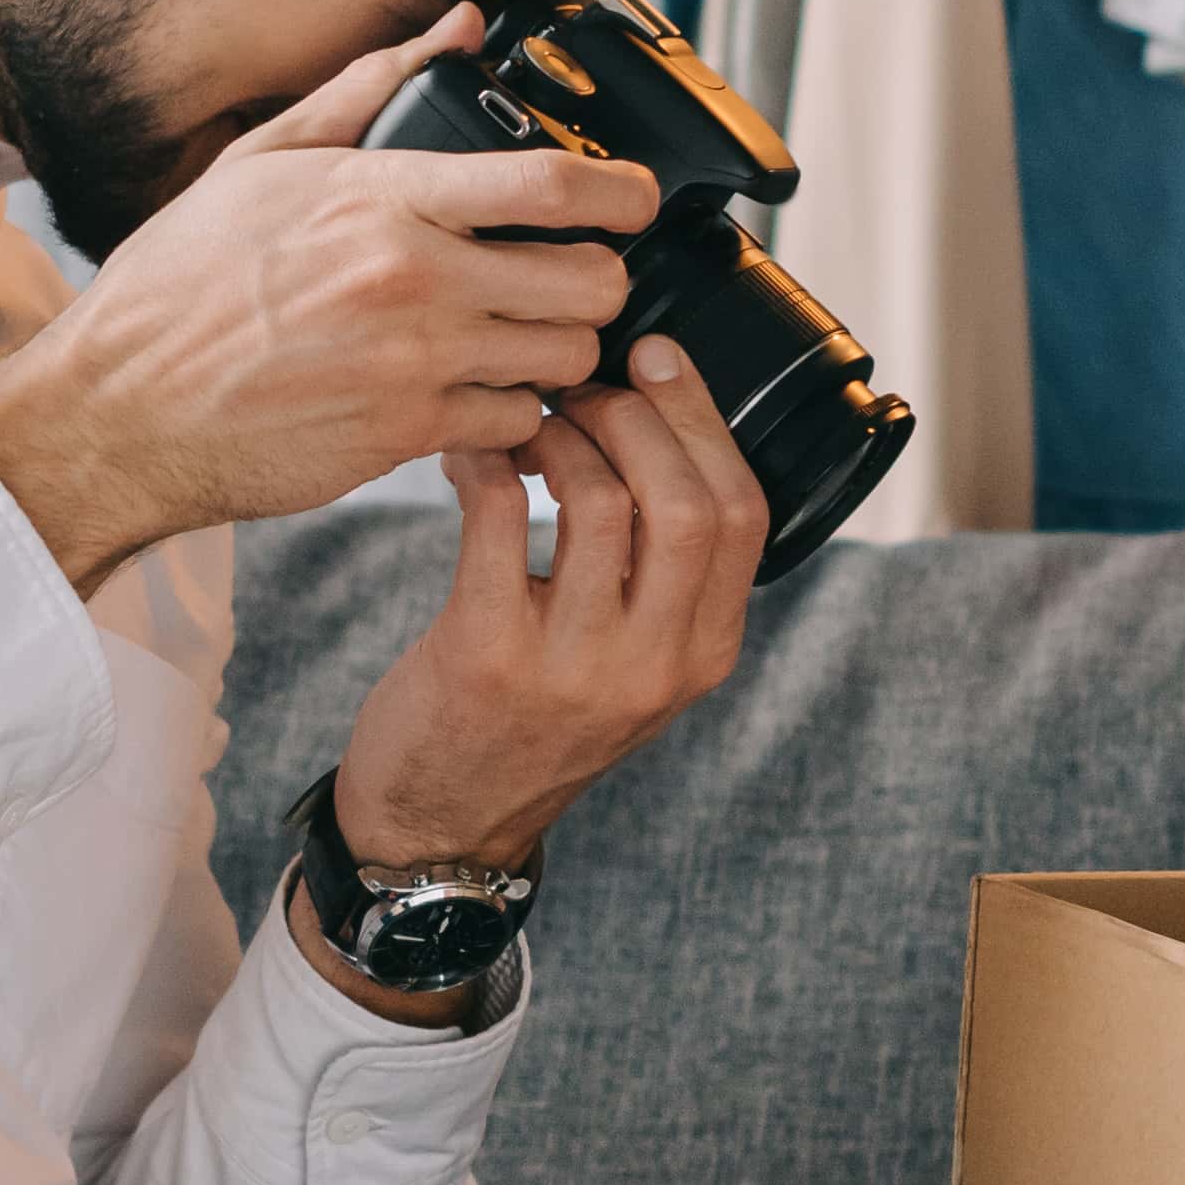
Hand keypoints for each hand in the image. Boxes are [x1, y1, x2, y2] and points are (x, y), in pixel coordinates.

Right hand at [0, 13, 656, 590]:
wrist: (116, 410)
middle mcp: (411, 279)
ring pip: (566, 359)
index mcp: (381, 198)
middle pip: (590, 282)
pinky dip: (511, 416)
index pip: (551, 186)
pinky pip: (516, 426)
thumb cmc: (179, 286)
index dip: (623, 193)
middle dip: (600, 283)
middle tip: (575, 282)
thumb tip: (459, 27)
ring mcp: (415, 365)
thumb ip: (372, 89)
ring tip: (524, 342)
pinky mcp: (405, 438)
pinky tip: (474, 397)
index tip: (637, 200)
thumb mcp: (262, 162)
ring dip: (559, 352)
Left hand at [328, 332, 773, 883]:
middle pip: (686, 497)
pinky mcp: (488, 655)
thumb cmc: (532, 720)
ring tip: (526, 423)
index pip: (742, 512)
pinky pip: (500, 516)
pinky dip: (484, 463)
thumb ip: (664, 578)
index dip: (701, 419)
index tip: (656, 360)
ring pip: (601, 498)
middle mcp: (654, 665)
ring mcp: (574, 666)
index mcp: (704, 654)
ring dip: (557, 433)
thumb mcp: (634, 667)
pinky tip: (469, 457)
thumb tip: (660, 424)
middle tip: (582, 387)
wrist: (442, 824)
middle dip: (635, 414)